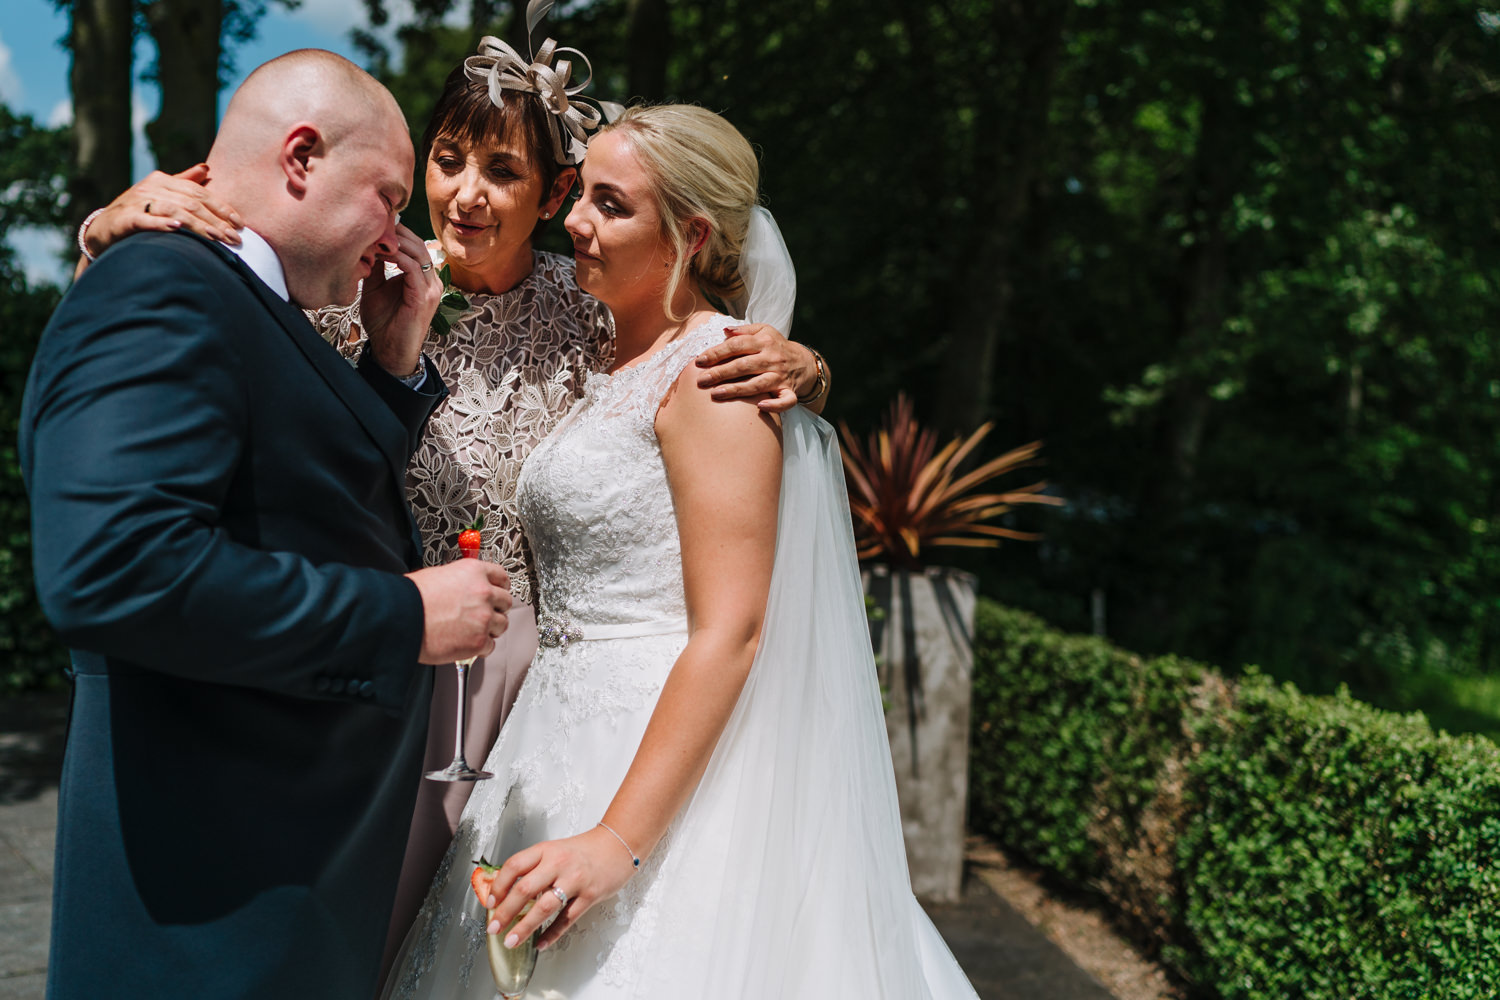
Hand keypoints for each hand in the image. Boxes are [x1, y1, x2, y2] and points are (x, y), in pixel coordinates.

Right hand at [82, 164, 242, 259]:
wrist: (102, 230)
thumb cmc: (138, 213)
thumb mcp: (162, 196)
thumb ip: (184, 182)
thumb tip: (206, 168)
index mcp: (162, 181)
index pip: (199, 193)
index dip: (221, 208)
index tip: (240, 224)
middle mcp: (150, 188)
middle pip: (190, 203)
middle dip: (215, 221)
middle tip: (234, 238)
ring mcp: (136, 202)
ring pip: (173, 211)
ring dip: (197, 226)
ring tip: (216, 238)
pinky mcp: (123, 219)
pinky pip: (144, 220)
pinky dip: (160, 223)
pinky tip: (176, 228)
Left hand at [360, 224, 443, 376]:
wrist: (390, 352)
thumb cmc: (384, 323)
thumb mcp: (375, 287)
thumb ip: (376, 267)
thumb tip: (368, 244)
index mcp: (423, 277)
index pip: (414, 244)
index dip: (396, 232)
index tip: (373, 224)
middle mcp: (432, 280)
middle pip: (417, 244)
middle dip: (395, 232)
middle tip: (373, 223)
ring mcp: (431, 289)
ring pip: (417, 253)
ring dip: (395, 243)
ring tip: (374, 237)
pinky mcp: (424, 298)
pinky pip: (412, 269)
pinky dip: (396, 258)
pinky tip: (379, 254)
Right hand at [406, 560, 511, 663]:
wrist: (400, 618)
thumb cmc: (411, 597)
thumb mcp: (438, 576)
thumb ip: (459, 582)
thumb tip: (463, 590)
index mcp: (474, 572)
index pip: (501, 577)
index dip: (499, 586)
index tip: (498, 591)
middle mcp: (483, 593)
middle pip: (505, 601)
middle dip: (495, 608)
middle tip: (483, 614)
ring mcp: (483, 618)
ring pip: (502, 624)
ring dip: (491, 628)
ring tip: (474, 630)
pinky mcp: (478, 641)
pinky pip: (490, 646)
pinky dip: (481, 647)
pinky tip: (467, 644)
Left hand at [482, 827, 636, 951]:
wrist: (617, 846)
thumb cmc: (584, 850)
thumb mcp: (555, 850)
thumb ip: (534, 868)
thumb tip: (507, 893)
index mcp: (546, 850)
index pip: (514, 866)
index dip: (498, 886)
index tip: (490, 903)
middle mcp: (558, 863)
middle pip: (525, 889)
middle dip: (505, 912)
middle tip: (494, 928)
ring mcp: (575, 880)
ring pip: (544, 907)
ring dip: (525, 927)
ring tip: (511, 940)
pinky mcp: (590, 895)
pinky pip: (567, 919)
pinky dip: (552, 934)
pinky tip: (541, 943)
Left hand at [694, 324, 814, 412]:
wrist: (805, 362)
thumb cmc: (777, 346)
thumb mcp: (764, 331)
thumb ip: (744, 330)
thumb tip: (724, 331)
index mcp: (764, 341)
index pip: (737, 346)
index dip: (717, 353)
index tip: (699, 361)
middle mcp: (772, 358)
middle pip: (743, 365)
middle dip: (720, 373)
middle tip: (701, 380)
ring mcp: (781, 376)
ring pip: (758, 384)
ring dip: (736, 390)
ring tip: (716, 394)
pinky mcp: (789, 391)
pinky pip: (785, 401)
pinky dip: (775, 405)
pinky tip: (761, 406)